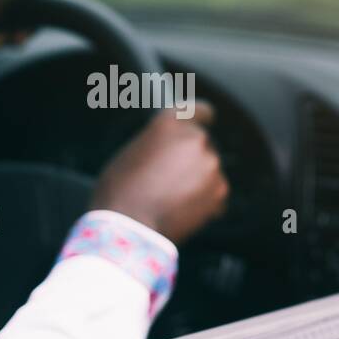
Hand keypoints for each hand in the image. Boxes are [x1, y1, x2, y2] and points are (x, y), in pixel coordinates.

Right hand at [90, 101, 229, 244]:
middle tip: (170, 180)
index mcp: (170, 122)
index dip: (202, 118)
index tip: (204, 123)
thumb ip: (158, 145)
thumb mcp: (132, 153)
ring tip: (172, 200)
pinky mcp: (220, 191)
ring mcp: (210, 164)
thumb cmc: (119, 192)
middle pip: (203, 144)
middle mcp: (195, 138)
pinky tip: (182, 212)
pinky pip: (215, 194)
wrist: (130, 228)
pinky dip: (204, 203)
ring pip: (209, 171)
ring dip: (198, 182)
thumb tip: (168, 153)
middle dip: (192, 159)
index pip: (199, 110)